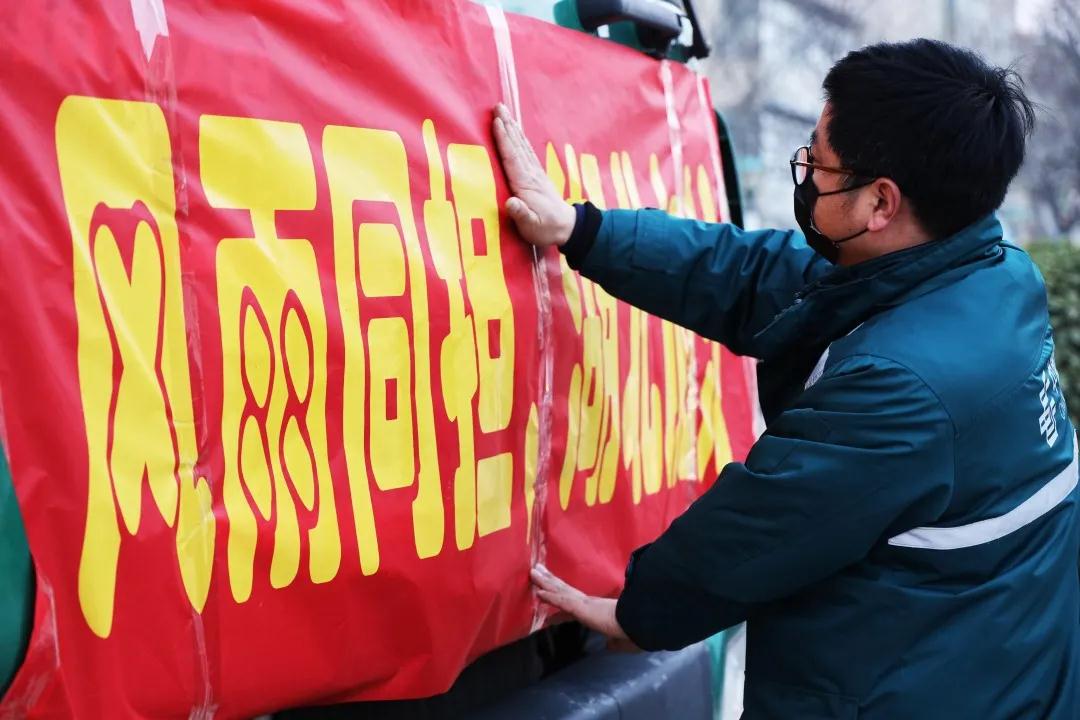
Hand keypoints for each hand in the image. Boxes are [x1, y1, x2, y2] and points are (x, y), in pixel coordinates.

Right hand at [492, 104, 576, 247]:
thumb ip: (521, 215)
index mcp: (525, 184)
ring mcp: (534, 173)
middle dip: (507, 125)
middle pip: (516, 146)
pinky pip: (525, 152)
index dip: (504, 140)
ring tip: (503, 112)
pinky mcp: (536, 175)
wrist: (567, 228)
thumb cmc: (545, 229)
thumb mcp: (532, 227)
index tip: (497, 122)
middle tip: (498, 106)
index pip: (512, 158)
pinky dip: (518, 139)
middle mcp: (530, 175)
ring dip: (512, 128)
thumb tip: (510, 203)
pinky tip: (515, 131)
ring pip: (521, 146)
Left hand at [530, 564, 638, 650]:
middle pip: (565, 591)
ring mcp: (586, 604)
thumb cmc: (638, 633)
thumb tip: (608, 646)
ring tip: (533, 572)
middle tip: (537, 573)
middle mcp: (590, 604)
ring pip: (561, 591)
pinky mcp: (584, 607)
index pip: (574, 604)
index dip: (560, 600)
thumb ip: (616, 644)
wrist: (644, 625)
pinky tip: (538, 590)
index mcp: (598, 611)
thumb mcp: (626, 642)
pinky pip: (563, 601)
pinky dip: (550, 596)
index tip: (549, 597)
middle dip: (550, 583)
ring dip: (545, 582)